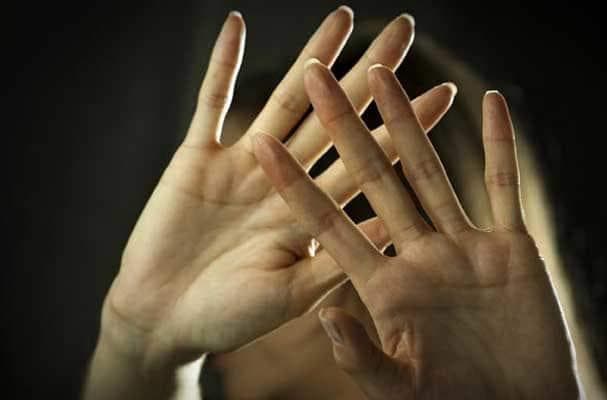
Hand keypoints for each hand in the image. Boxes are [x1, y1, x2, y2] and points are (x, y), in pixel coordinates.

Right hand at [95, 8, 452, 376]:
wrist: (163, 318)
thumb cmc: (228, 317)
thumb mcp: (289, 295)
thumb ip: (334, 263)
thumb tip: (391, 231)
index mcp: (312, 213)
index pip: (368, 162)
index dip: (403, 129)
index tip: (442, 94)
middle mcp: (285, 179)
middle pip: (336, 117)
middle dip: (369, 75)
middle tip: (403, 30)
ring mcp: (242, 164)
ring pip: (284, 99)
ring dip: (311, 57)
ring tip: (343, 17)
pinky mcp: (198, 156)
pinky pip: (211, 101)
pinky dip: (221, 64)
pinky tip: (236, 24)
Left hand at [254, 62, 579, 398]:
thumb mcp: (399, 385)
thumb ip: (361, 353)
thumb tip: (326, 316)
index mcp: (381, 286)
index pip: (326, 224)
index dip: (293, 185)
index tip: (260, 143)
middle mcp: (416, 256)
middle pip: (372, 179)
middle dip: (343, 126)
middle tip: (315, 76)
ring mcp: (463, 248)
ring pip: (430, 172)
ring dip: (407, 122)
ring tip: (383, 73)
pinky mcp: (511, 249)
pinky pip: (503, 187)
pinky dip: (500, 148)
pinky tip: (491, 104)